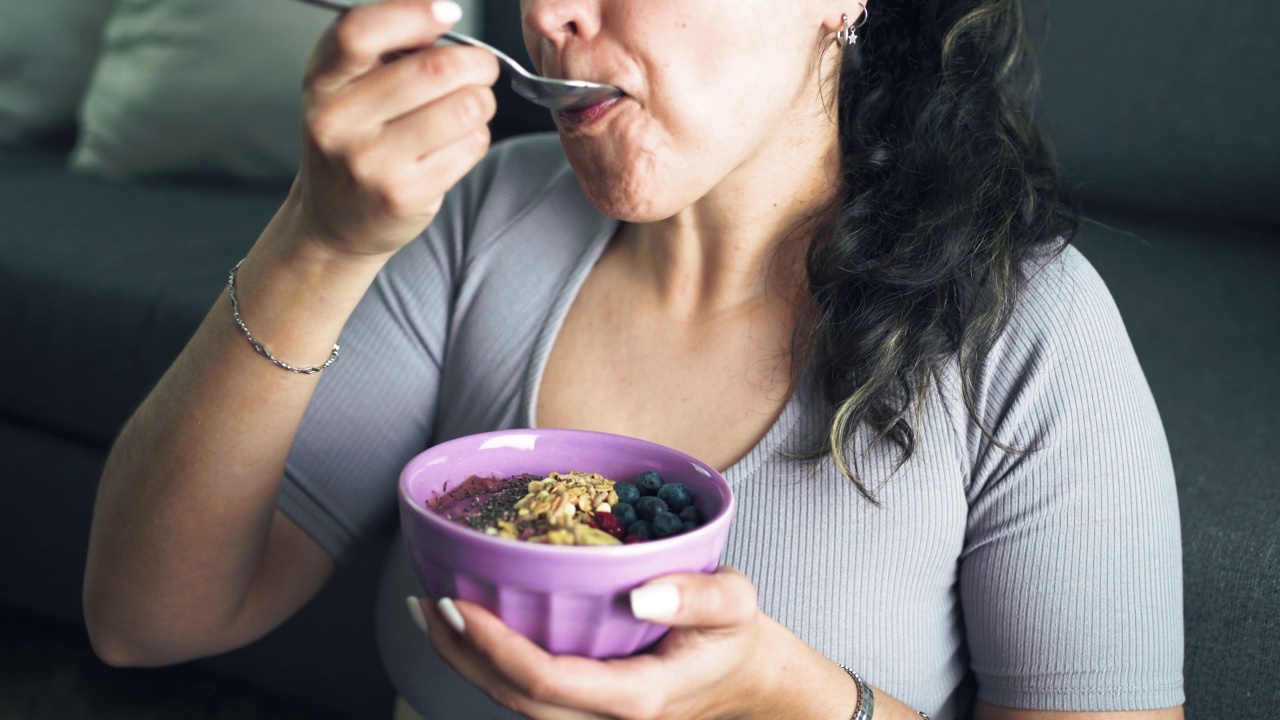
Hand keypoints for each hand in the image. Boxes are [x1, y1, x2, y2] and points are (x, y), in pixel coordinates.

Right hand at [293, 0, 498, 258]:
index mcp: (322, 82)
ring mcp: (372, 162)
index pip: (360, 32)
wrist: (333, 220)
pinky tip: (455, 143)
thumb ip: (385, 47)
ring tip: (468, 106)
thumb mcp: (346, 86)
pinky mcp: (406, 194)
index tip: (447, 13)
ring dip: (482, 101)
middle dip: (475, 62)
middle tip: (481, 66)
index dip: (414, 14)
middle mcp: (339, 121)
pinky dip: (476, 137)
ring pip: (464, 108)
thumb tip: (442, 15)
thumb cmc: (352, 140)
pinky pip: (471, 146)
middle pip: (434, 69)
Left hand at [420, 567, 791, 719]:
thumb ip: (698, 596)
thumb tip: (638, 592)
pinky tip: (469, 626)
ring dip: (466, 661)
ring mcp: (592, 717)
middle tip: (425, 604)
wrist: (747, 678)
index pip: (546, 681)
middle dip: (462, 655)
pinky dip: (489, 661)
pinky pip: (527, 691)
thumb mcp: (736, 603)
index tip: (460, 604)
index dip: (495, 646)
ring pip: (513, 701)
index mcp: (635, 697)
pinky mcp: (584, 704)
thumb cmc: (736, 636)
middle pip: (514, 699)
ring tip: (430, 612)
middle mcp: (605, 718)